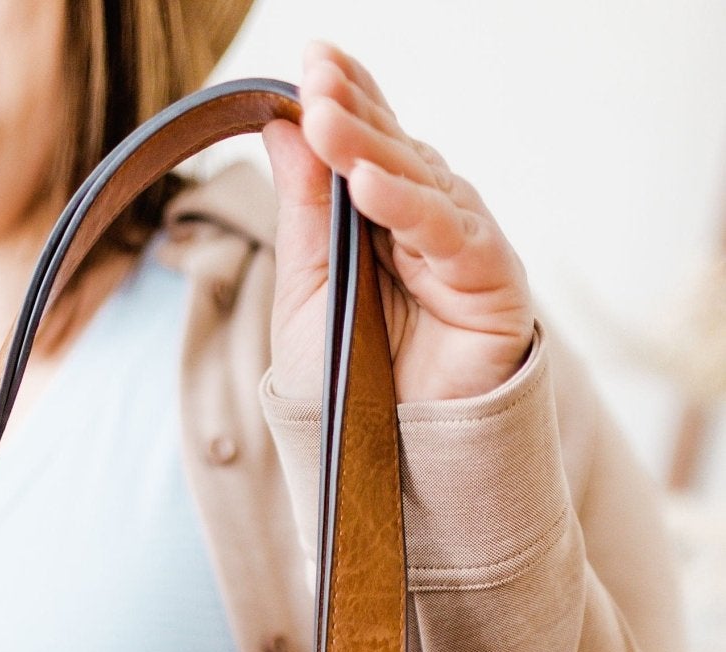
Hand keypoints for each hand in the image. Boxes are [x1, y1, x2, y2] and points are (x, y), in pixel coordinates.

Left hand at [265, 43, 534, 405]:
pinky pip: (449, 235)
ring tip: (327, 117)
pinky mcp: (492, 282)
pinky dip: (409, 209)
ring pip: (418, 183)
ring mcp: (462, 249)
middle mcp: (428, 224)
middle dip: (354, 110)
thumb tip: (283, 125)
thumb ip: (303, 209)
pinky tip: (368, 182)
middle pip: (392, 152)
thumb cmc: (349, 387)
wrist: (388, 467)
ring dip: (371, 148)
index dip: (346, 99)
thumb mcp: (308, 289)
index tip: (312, 60)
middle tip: (317, 74)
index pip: (366, 144)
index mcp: (383, 221)